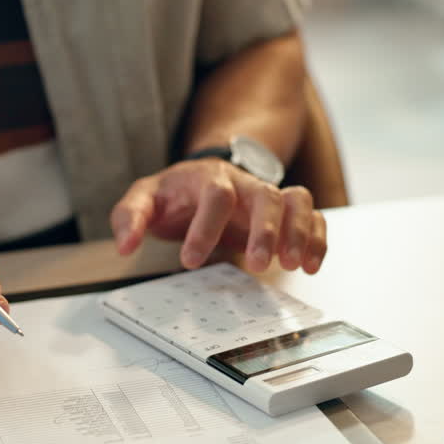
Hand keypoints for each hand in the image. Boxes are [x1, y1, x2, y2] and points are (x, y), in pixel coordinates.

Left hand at [110, 159, 326, 273]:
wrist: (199, 179)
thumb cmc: (174, 194)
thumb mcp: (144, 199)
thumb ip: (130, 218)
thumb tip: (125, 245)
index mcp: (208, 178)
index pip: (216, 195)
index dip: (206, 227)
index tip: (190, 260)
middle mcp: (244, 184)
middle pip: (265, 195)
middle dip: (265, 230)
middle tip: (258, 264)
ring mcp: (267, 197)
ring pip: (297, 201)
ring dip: (299, 232)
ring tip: (294, 263)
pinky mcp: (284, 213)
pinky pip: (313, 216)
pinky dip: (318, 238)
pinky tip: (312, 265)